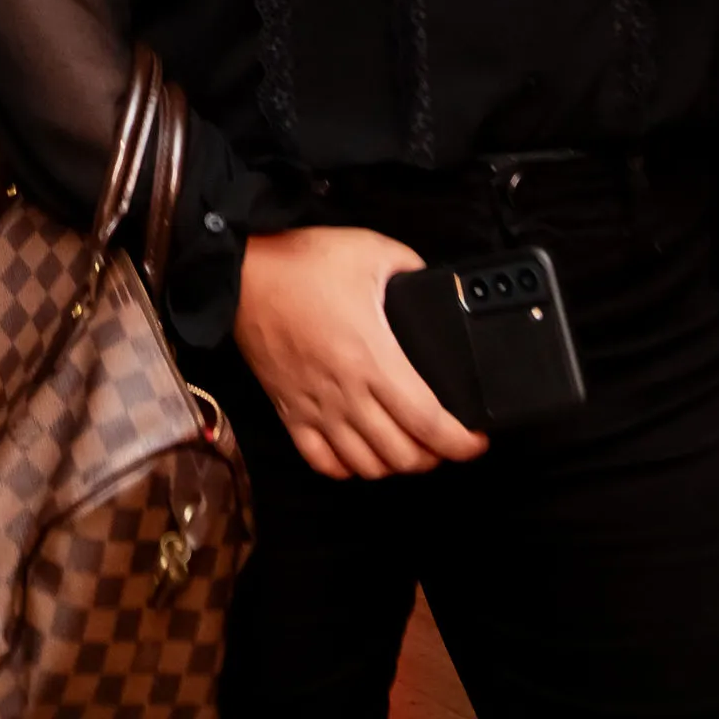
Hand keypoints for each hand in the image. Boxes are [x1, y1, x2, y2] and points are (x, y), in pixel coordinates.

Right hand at [232, 225, 488, 478]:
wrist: (242, 272)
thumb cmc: (303, 262)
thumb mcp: (372, 250)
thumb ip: (412, 268)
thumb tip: (432, 282)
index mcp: (373, 359)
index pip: (429, 423)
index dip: (462, 443)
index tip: (477, 440)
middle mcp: (347, 393)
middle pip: (403, 456)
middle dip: (435, 456)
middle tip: (446, 440)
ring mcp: (316, 408)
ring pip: (366, 466)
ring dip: (395, 465)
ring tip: (409, 447)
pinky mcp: (290, 411)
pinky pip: (322, 462)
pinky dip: (347, 468)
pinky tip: (360, 452)